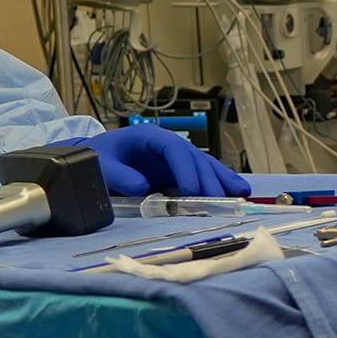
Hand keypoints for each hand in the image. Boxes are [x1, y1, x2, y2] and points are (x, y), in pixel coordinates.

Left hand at [89, 123, 250, 197]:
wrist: (96, 158)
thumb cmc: (99, 159)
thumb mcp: (101, 165)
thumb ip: (120, 176)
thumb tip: (143, 188)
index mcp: (149, 136)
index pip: (174, 149)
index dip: (185, 169)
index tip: (192, 191)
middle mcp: (167, 143)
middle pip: (194, 158)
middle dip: (208, 179)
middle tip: (218, 200)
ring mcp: (175, 156)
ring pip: (205, 164)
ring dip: (222, 179)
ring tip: (240, 194)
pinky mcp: (178, 169)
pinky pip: (203, 173)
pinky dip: (220, 181)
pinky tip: (237, 189)